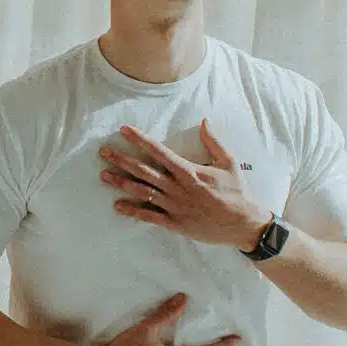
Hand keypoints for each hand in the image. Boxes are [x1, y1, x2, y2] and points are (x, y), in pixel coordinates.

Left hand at [99, 121, 269, 250]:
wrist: (243, 224)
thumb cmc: (237, 192)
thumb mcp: (229, 163)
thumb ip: (214, 142)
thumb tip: (204, 121)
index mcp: (189, 171)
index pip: (159, 151)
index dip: (139, 140)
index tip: (124, 130)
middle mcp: (178, 187)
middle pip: (144, 170)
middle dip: (122, 159)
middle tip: (103, 152)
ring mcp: (174, 206)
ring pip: (142, 192)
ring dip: (121, 183)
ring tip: (103, 175)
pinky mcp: (174, 223)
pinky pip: (149, 216)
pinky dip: (132, 210)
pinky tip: (117, 205)